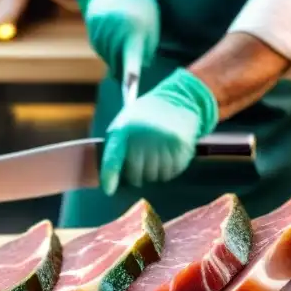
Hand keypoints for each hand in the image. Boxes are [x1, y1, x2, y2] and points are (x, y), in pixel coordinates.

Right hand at [75, 0, 158, 80]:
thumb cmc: (141, 5)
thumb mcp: (150, 25)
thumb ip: (145, 49)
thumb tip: (133, 73)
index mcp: (132, 30)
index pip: (131, 59)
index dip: (130, 75)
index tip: (130, 89)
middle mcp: (112, 34)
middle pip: (118, 66)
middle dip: (128, 68)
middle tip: (137, 50)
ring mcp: (99, 34)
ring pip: (110, 60)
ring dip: (119, 57)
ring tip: (127, 35)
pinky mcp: (92, 35)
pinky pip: (103, 52)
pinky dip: (111, 50)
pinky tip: (117, 35)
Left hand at [99, 69, 218, 196]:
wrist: (176, 99)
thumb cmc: (144, 116)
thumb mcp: (124, 123)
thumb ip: (116, 145)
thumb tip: (110, 177)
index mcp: (125, 129)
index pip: (113, 159)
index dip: (109, 177)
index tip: (109, 190)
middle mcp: (143, 136)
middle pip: (137, 175)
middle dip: (137, 176)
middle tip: (140, 169)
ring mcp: (164, 142)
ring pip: (156, 176)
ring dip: (154, 174)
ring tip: (156, 160)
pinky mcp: (181, 147)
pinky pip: (172, 172)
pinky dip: (169, 171)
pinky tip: (168, 160)